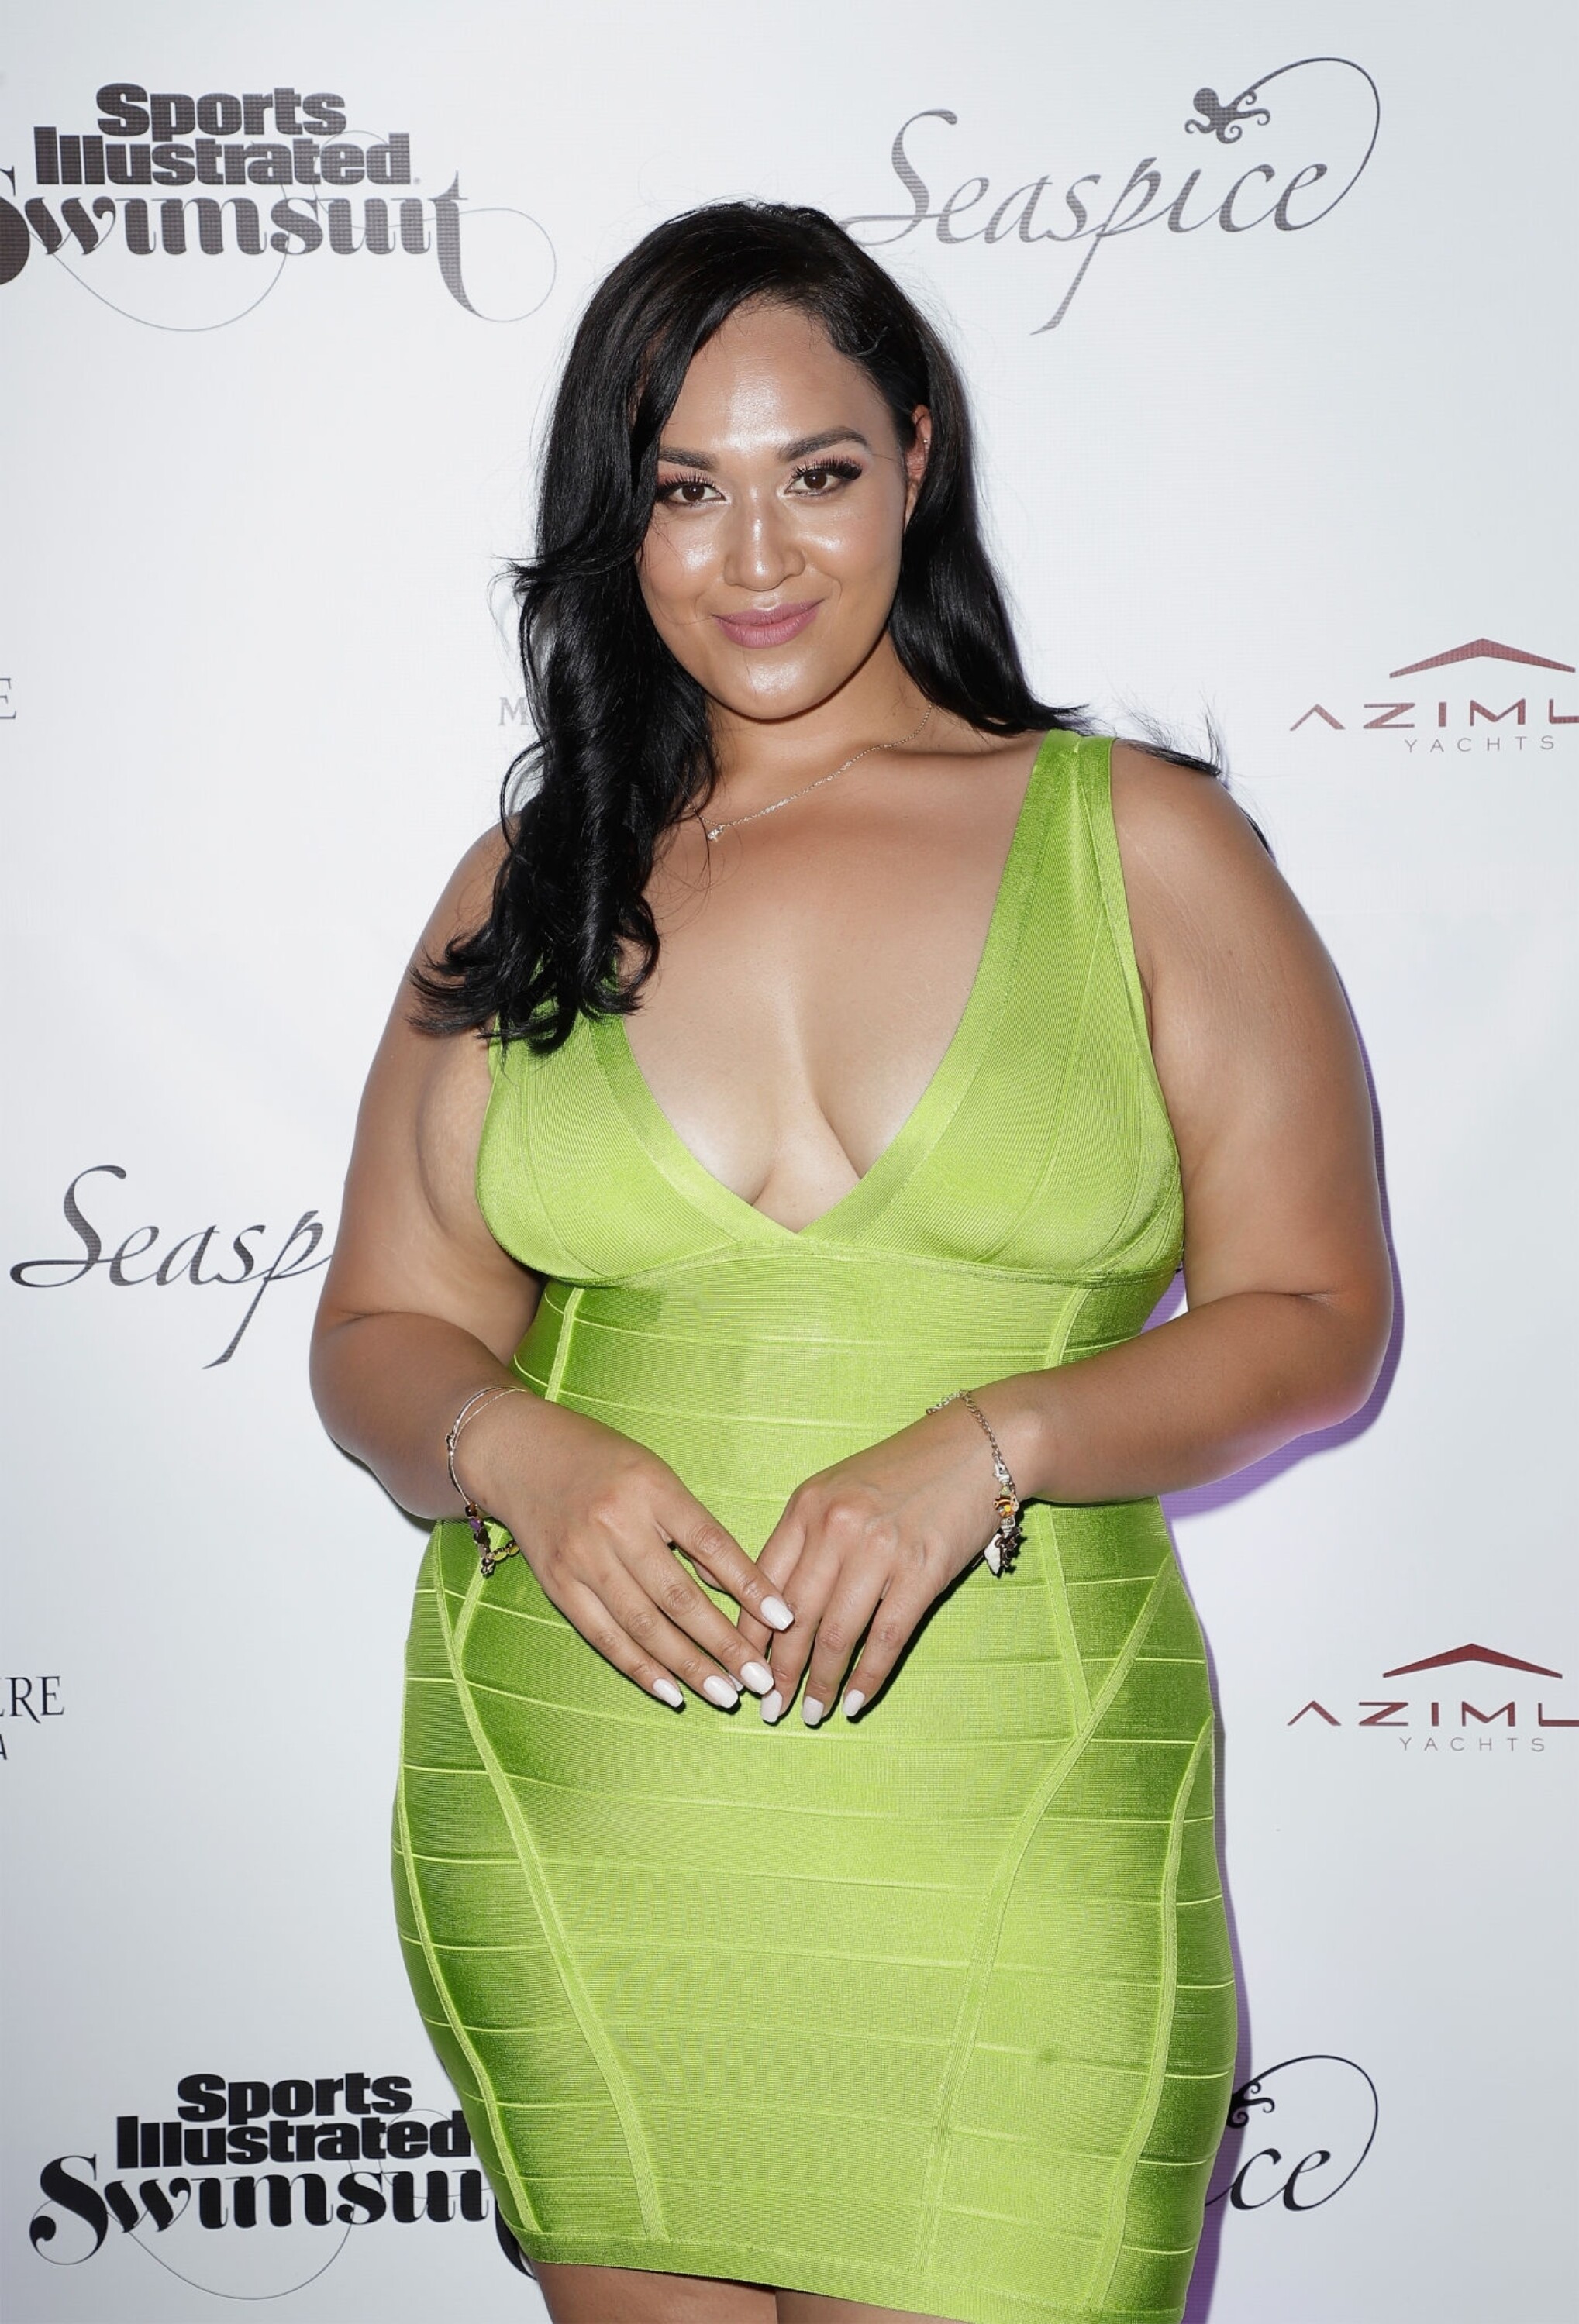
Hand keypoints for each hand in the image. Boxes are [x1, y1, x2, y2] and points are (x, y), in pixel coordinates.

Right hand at [460, 1392, 793, 1709]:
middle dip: (724, 1643)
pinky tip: (672, 1692)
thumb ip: (692, 1528)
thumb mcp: (656, 1475)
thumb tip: (731, 1586)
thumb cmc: (602, 1461)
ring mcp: (583, 1558)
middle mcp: (616, 1525)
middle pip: (678, 1597)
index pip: (711, 1544)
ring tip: (727, 1693)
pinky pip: (605, 1637)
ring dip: (689, 1665)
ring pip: (644, 1626)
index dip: (750, 1585)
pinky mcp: (558, 1585)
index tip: (786, 1620)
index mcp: (651, 1489)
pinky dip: (640, 1668)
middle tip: (761, 1678)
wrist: (520, 1453)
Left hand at [738, 1396, 1007, 1725]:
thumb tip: (768, 1603)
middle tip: (768, 1708)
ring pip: (835, 1634)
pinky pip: (885, 1638)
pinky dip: (867, 1677)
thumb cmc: (903, 1472)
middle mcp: (836, 1527)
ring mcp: (879, 1550)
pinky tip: (855, 1702)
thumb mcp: (839, 1489)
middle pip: (792, 1616)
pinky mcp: (922, 1571)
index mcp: (807, 1506)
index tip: (740, 1668)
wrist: (977, 1447)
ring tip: (809, 1714)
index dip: (746, 1634)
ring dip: (818, 1683)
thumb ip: (804, 1537)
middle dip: (776, 1671)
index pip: (760, 1582)